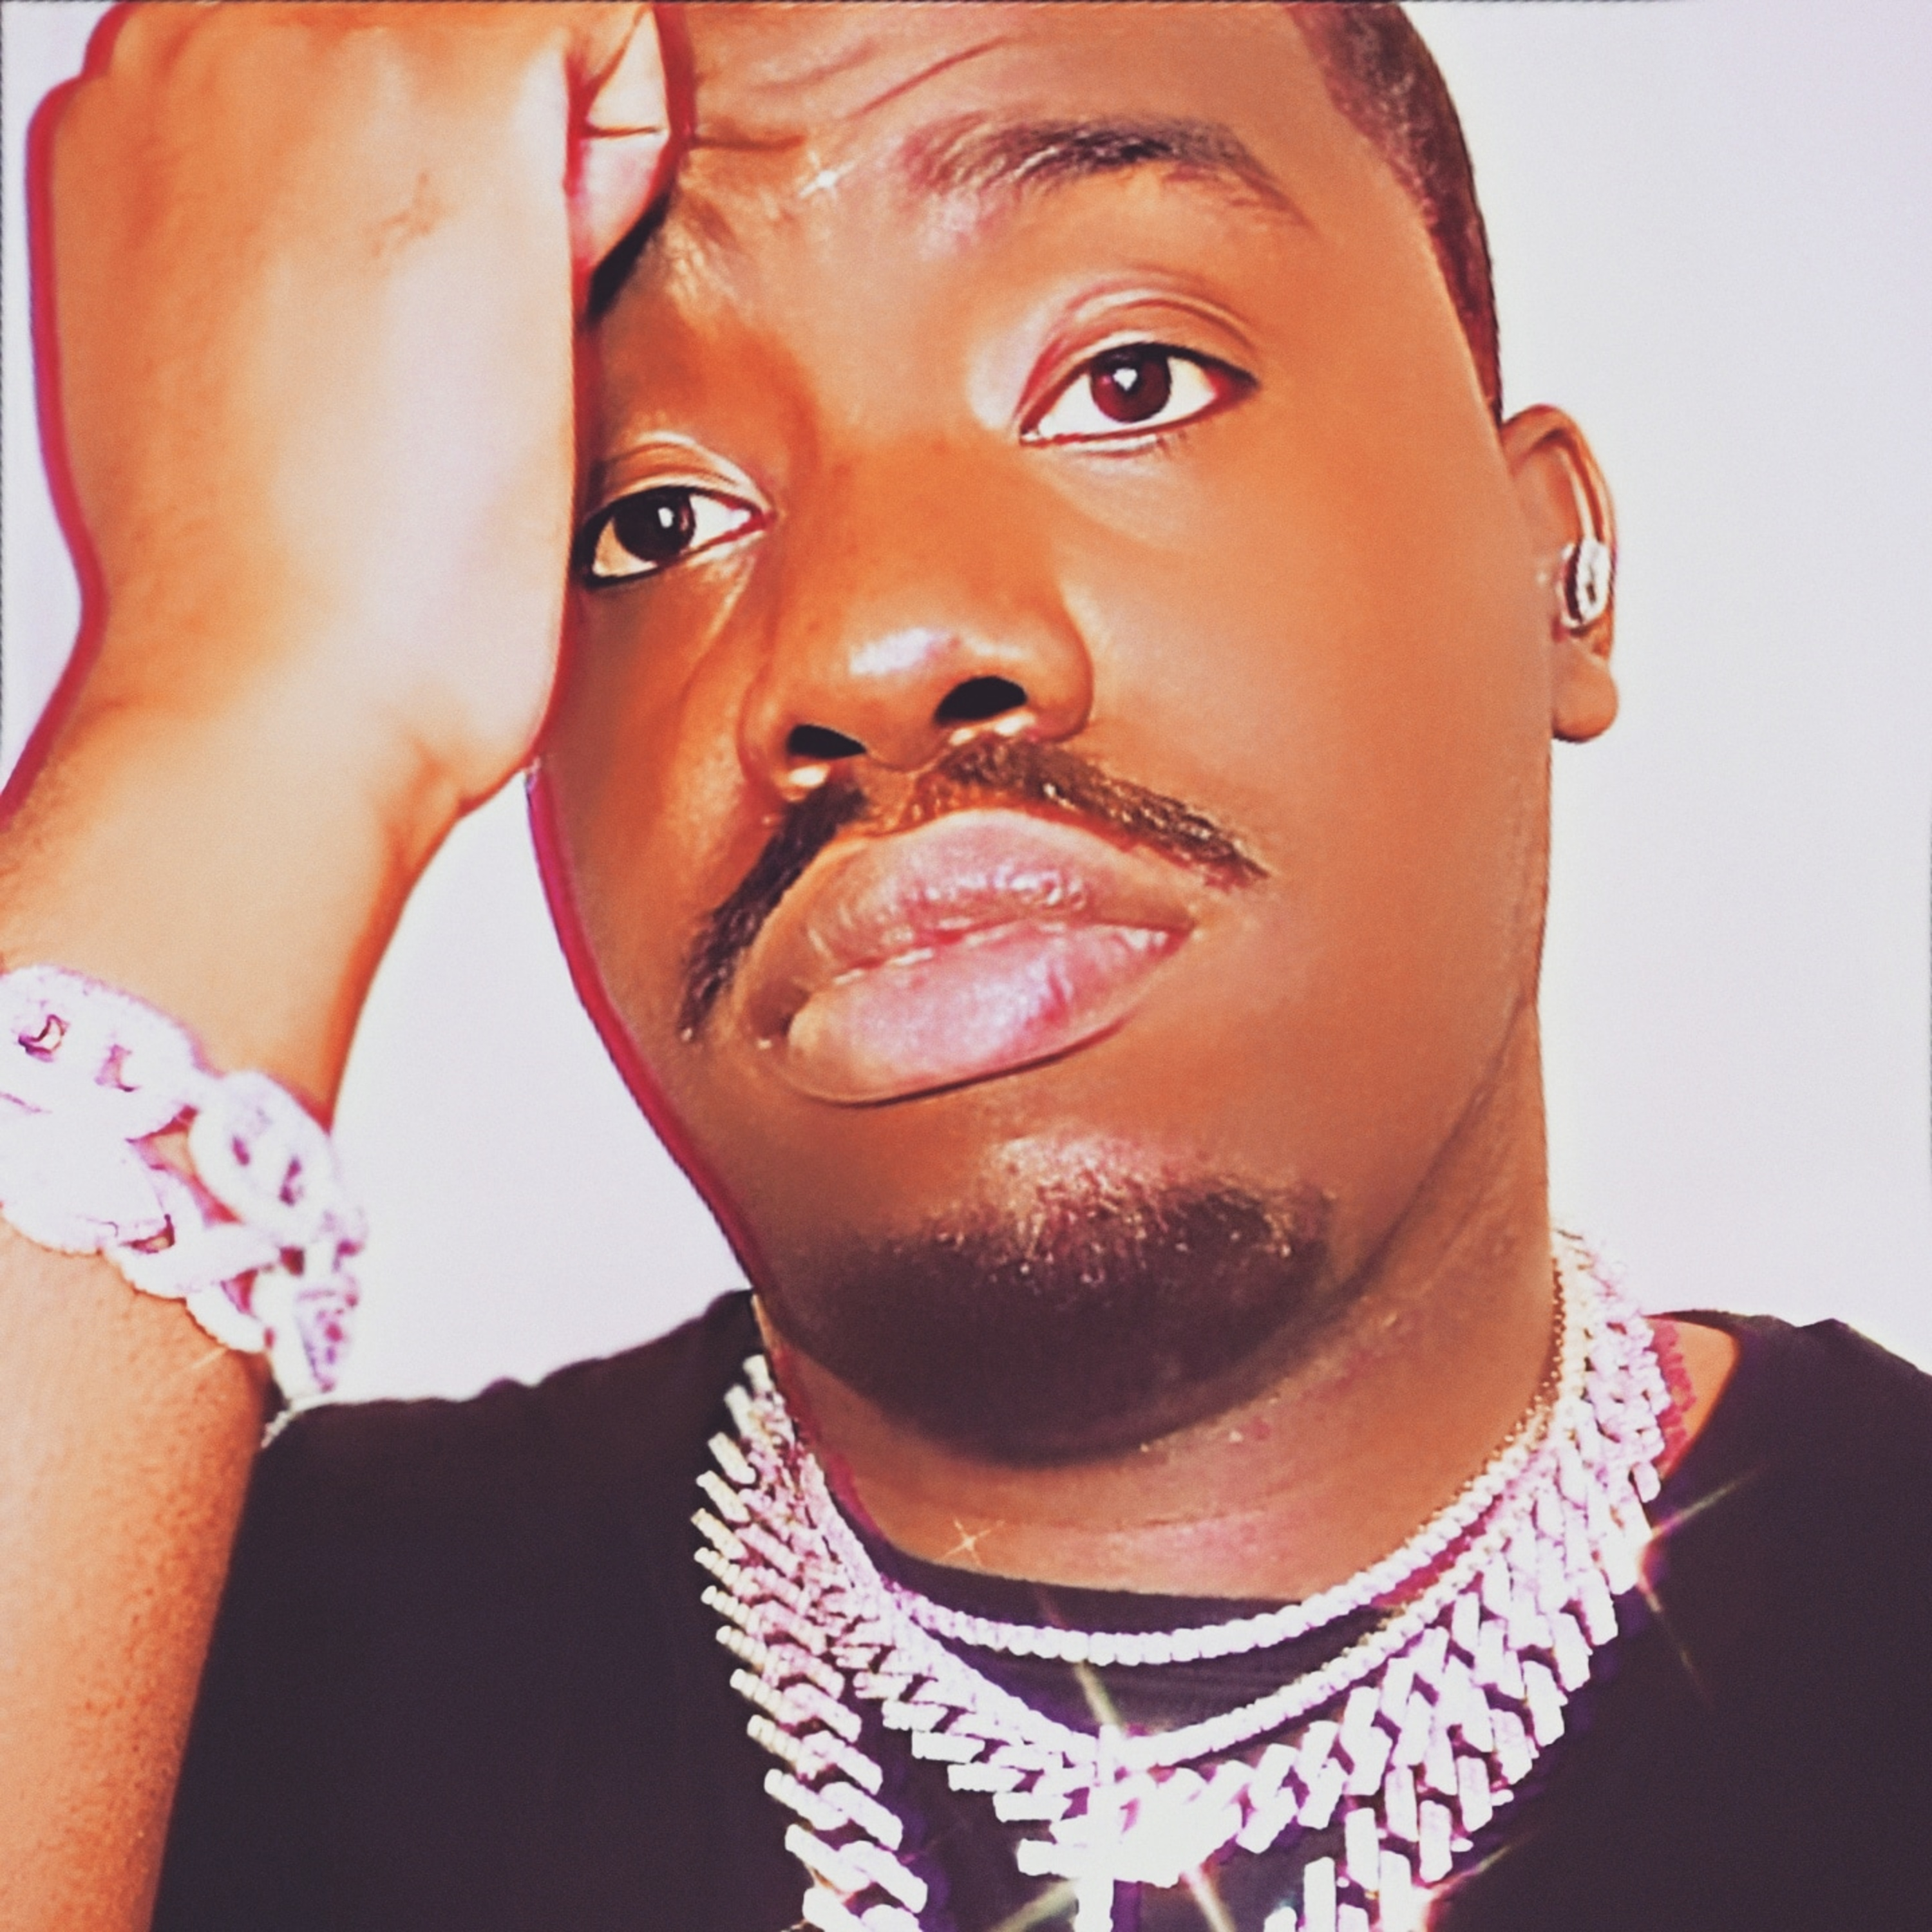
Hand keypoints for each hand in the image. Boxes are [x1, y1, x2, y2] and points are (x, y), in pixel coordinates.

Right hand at [41, 1, 668, 832]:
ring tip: (498, 331)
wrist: (281, 681)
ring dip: (555, 165)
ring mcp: (309, 45)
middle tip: (474, 327)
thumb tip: (388, 224)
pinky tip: (557, 306)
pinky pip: (609, 28)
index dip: (440, 170)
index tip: (435, 293)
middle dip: (501, 150)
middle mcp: (202, 41)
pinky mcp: (445, 83)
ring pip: (523, 18)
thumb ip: (291, 240)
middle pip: (436, 18)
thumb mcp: (238, 355)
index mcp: (148, 109)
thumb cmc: (280, 582)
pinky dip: (628, 155)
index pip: (355, 42)